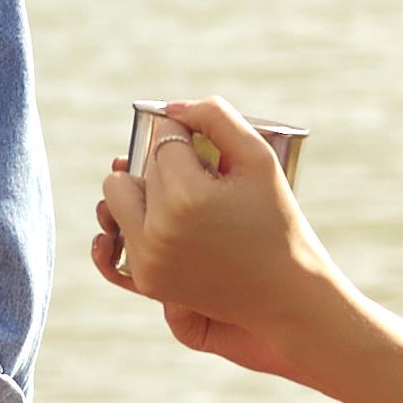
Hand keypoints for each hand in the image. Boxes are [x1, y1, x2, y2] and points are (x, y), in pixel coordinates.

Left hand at [105, 98, 329, 375]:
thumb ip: (216, 117)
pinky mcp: (146, 282)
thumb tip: (172, 108)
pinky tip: (164, 221)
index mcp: (187, 197)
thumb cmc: (278, 221)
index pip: (165, 139)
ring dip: (141, 189)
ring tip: (180, 197)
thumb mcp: (259, 159)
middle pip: (139, 167)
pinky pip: (118, 236)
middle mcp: (159, 230)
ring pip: (116, 197)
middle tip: (202, 179)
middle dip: (166, 164)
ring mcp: (148, 260)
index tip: (208, 149)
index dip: (186, 135)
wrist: (286, 294)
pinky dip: (135, 223)